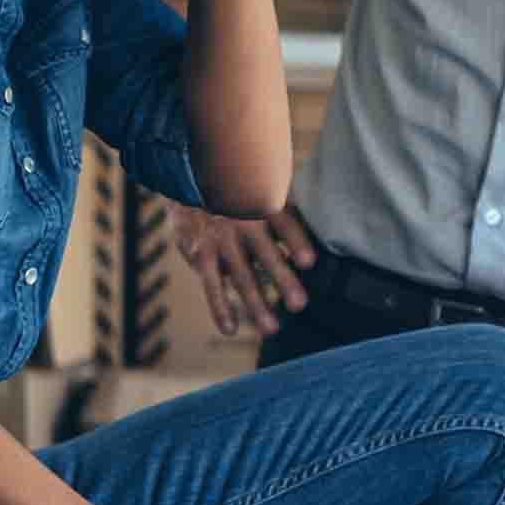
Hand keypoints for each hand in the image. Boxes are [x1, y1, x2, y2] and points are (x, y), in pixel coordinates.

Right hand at [171, 201, 316, 336]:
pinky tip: (230, 328)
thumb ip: (287, 213)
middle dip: (282, 279)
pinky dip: (219, 307)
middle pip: (265, 254)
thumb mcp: (264, 188)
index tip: (308, 263)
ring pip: (240, 275)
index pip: (283, 223)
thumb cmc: (241, 188)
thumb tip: (314, 246)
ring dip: (256, 303)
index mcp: (263, 202)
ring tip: (272, 329)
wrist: (190, 175)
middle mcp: (241, 220)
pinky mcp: (201, 253)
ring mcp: (220, 239)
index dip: (295, 241)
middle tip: (299, 305)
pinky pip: (211, 284)